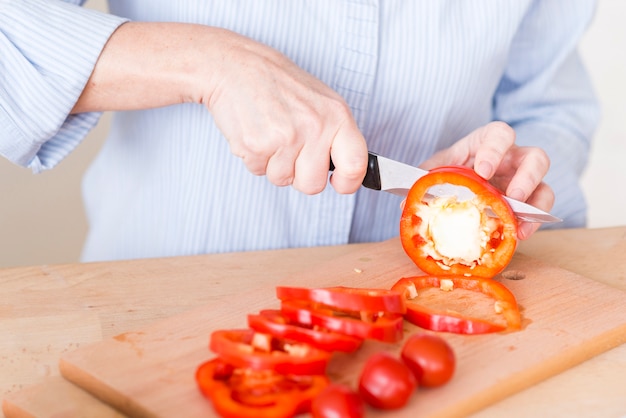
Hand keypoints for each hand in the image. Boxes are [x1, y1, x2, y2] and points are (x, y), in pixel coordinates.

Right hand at [202, 30, 367, 194]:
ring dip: (272, 164)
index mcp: (337, 115)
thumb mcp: (320, 101)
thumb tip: (347, 172)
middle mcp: (314, 127)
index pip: (355, 165)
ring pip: (282, 180)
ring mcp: (285, 137)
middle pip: (313, 185)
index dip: (348, 182)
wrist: (236, 66)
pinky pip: (258, 171)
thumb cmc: (279, 84)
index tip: (338, 182)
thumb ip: (335, 135)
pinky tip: (255, 131)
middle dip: (299, 176)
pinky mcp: (257, 146)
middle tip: (290, 150)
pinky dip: (254, 157)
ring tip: (270, 133)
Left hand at [419, 122, 553, 239]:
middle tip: (511, 196)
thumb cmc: (449, 171)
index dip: (495, 150)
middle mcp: (512, 159)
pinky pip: (539, 211)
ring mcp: (523, 182)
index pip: (499, 135)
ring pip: (544, 186)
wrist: (456, 185)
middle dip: (526, 177)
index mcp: (487, 143)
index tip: (483, 170)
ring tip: (518, 222)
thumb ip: (422, 182)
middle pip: (535, 158)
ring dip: (535, 204)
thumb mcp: (434, 171)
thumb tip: (406, 204)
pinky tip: (518, 235)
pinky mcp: (527, 203)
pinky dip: (532, 223)